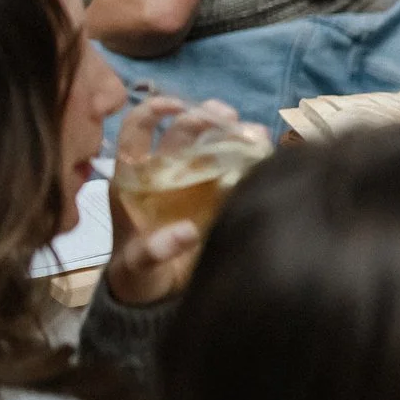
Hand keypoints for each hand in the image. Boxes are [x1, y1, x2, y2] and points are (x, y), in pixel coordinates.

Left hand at [103, 97, 241, 305]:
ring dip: (231, 133)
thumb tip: (185, 233)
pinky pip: (235, 167)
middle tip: (228, 115)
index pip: (136, 132)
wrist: (159, 294)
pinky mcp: (217, 194)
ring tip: (254, 133)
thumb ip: (154, 250)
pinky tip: (265, 150)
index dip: (152, 112)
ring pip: (211, 144)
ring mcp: (193, 181)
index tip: (176, 105)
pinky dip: (250, 156)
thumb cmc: (140, 273)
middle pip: (181, 132)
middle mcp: (164, 172)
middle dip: (204, 117)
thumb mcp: (140, 264)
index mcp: (134, 178)